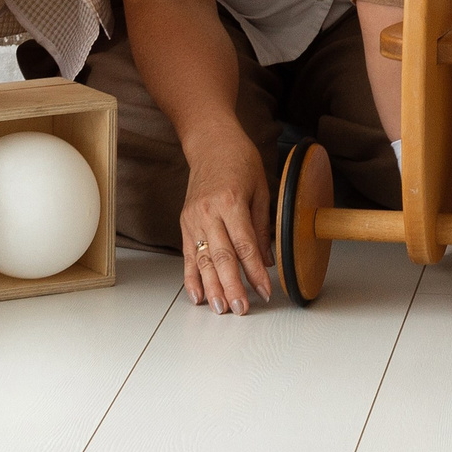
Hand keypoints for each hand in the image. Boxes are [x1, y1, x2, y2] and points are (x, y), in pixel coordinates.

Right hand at [180, 124, 273, 314]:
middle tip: (241, 309)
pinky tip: (198, 295)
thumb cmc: (240, 161)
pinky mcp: (185, 223)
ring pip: (202, 260)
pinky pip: (188, 255)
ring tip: (221, 308)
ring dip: (212, 288)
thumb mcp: (261, 189)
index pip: (245, 245)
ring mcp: (193, 219)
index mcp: (231, 201)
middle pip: (221, 257)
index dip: (255, 271)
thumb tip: (266, 261)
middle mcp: (208, 212)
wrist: (211, 142)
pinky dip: (191, 278)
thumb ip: (262, 227)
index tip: (266, 290)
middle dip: (232, 286)